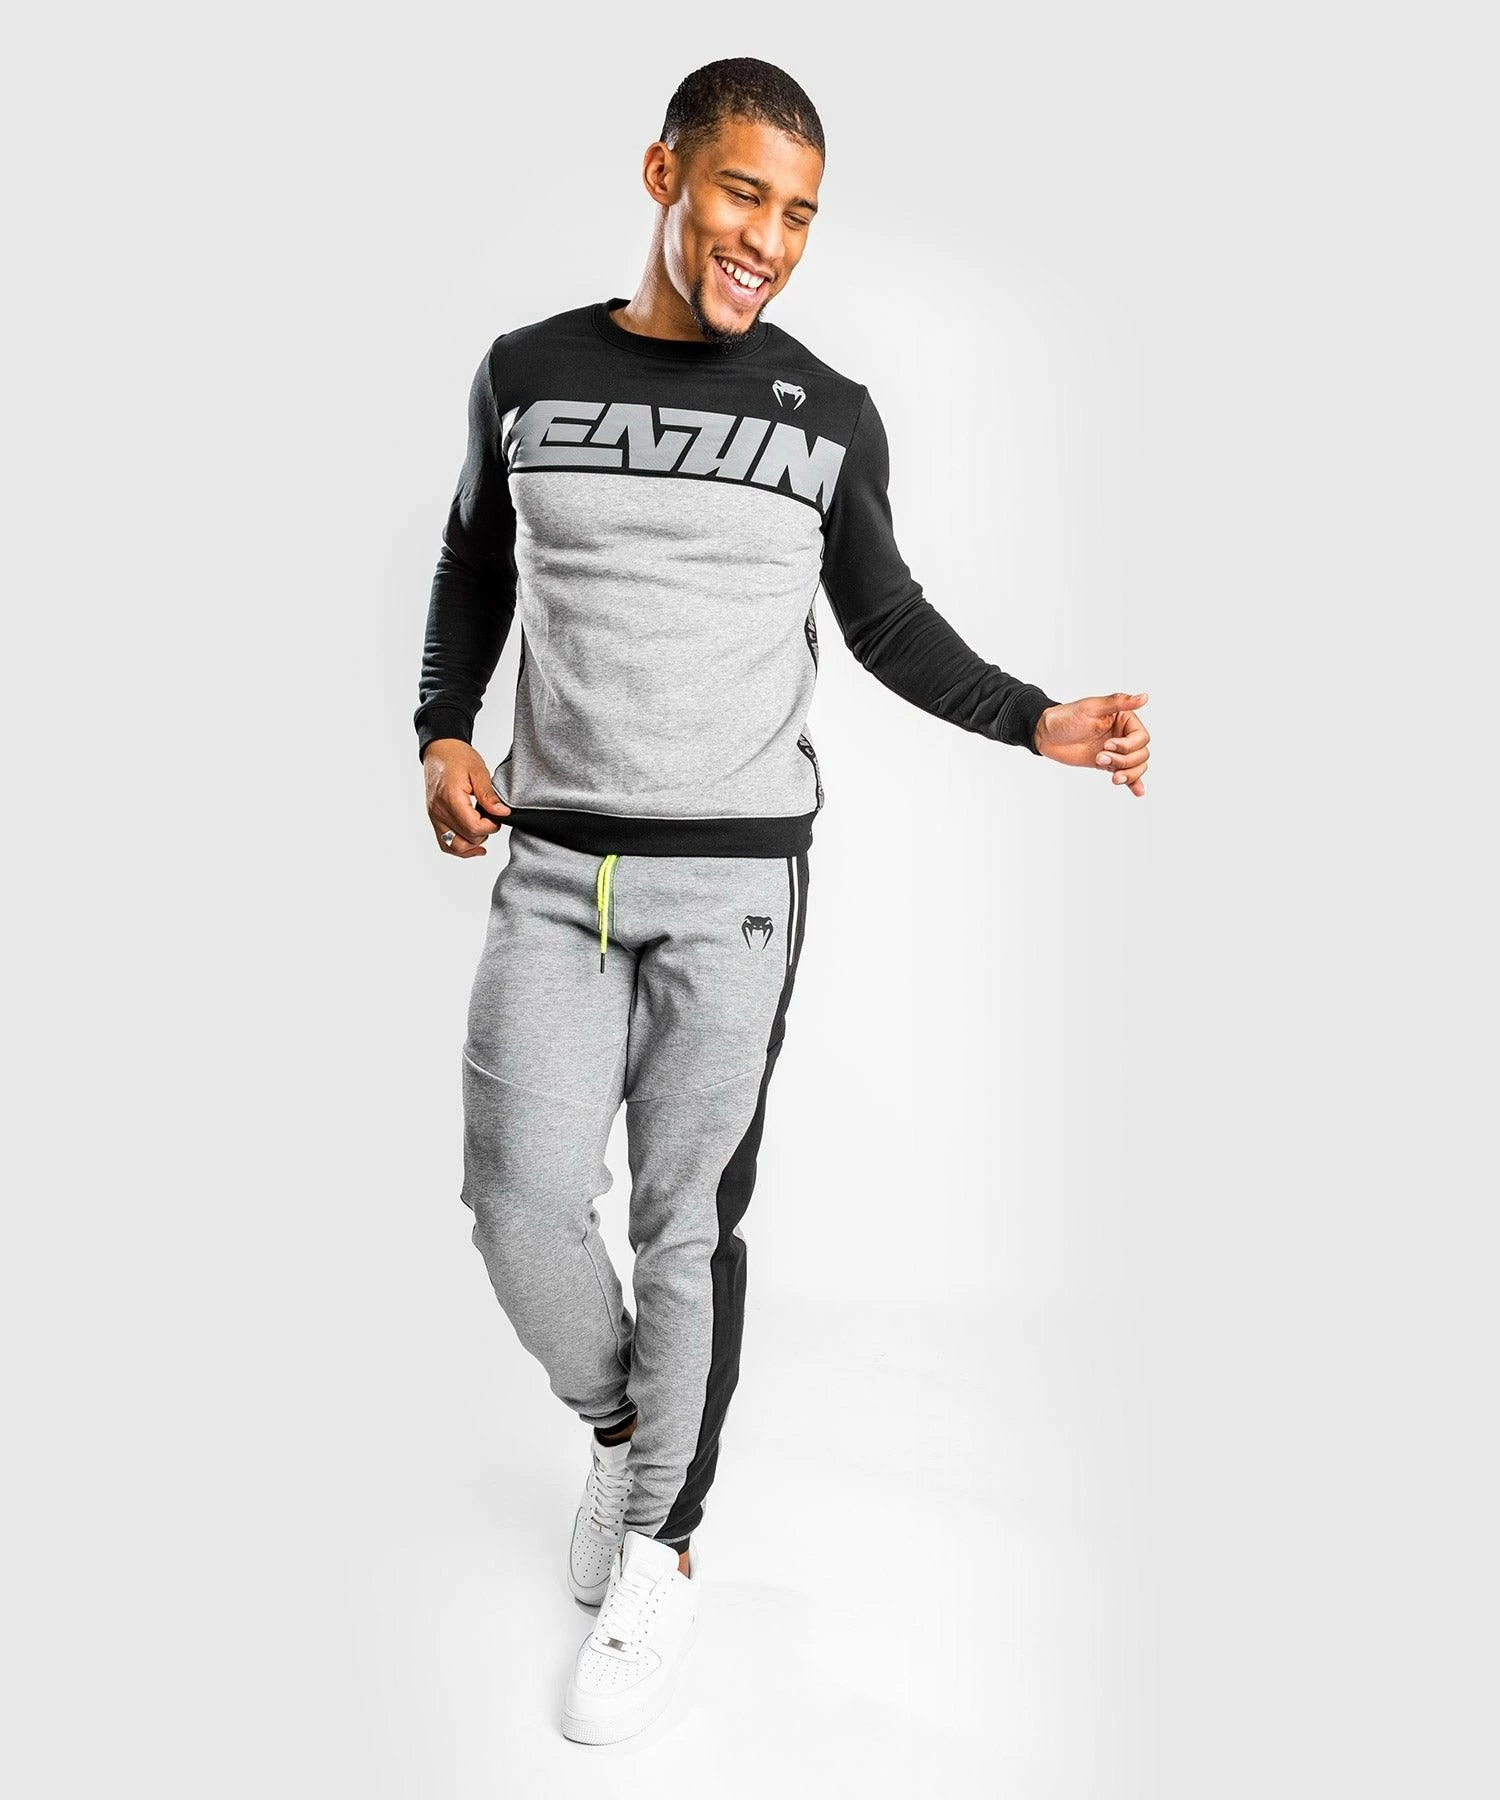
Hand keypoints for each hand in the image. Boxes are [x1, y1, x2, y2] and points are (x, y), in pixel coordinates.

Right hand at [422, 738, 511, 855]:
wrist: (439, 750)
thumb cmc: (457, 757)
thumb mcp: (478, 771)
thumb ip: (489, 795)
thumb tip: (502, 813)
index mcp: (451, 797)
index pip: (473, 827)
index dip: (490, 827)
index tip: (498, 817)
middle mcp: (439, 810)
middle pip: (465, 838)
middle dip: (484, 833)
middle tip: (492, 819)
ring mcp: (434, 816)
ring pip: (453, 846)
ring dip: (472, 844)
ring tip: (483, 833)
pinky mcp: (434, 818)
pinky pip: (443, 842)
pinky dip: (458, 847)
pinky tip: (472, 845)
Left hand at [1033, 690, 1150, 796]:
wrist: (1046, 734)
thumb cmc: (1066, 717)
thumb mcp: (1092, 707)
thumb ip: (1118, 702)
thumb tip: (1145, 697)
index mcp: (1124, 719)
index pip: (1141, 737)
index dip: (1128, 745)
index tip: (1108, 745)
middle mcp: (1123, 735)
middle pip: (1141, 754)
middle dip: (1124, 760)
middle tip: (1100, 757)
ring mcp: (1116, 751)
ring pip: (1136, 766)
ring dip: (1128, 774)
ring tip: (1112, 777)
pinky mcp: (1107, 764)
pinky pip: (1126, 774)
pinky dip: (1133, 783)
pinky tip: (1137, 791)